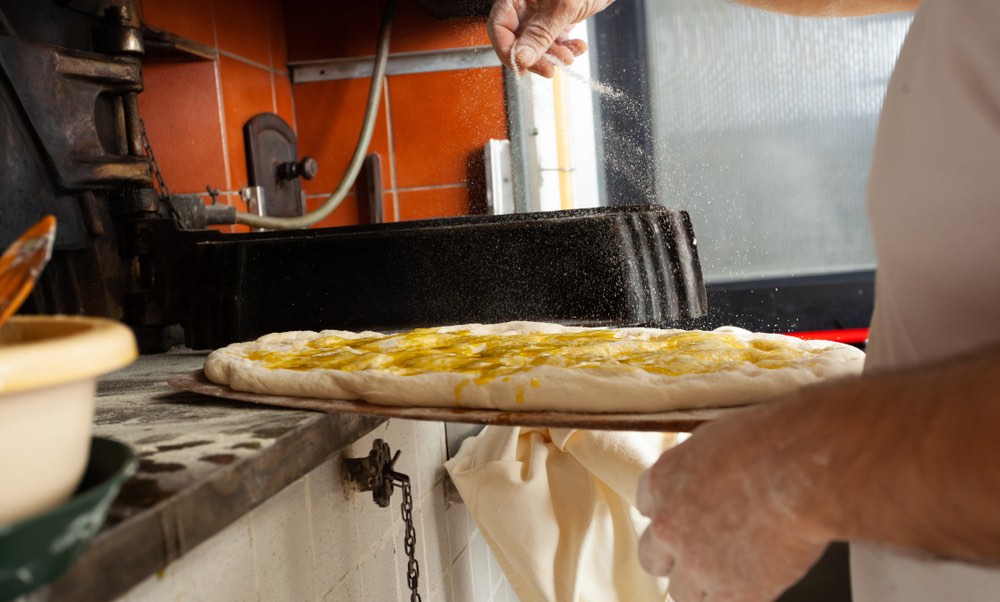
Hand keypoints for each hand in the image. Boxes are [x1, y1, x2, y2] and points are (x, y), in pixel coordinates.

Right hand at [487, 0, 613, 76]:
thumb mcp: (562, 7)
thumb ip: (540, 34)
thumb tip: (520, 59)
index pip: (499, 25)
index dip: (506, 49)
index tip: (521, 67)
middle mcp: (526, 3)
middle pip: (518, 38)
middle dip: (535, 56)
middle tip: (549, 69)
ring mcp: (541, 11)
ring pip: (538, 43)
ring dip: (554, 55)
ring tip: (569, 57)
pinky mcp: (558, 16)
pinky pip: (555, 39)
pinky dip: (567, 47)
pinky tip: (579, 47)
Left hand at [636, 406, 835, 601]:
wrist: (800, 470)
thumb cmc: (771, 442)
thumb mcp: (720, 439)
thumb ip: (706, 466)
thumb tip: (717, 472)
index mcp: (664, 480)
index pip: (648, 506)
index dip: (671, 514)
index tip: (687, 516)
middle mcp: (670, 525)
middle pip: (652, 556)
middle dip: (674, 557)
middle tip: (702, 553)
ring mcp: (697, 562)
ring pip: (682, 592)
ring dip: (703, 586)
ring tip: (732, 575)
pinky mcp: (734, 591)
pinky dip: (737, 598)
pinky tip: (756, 586)